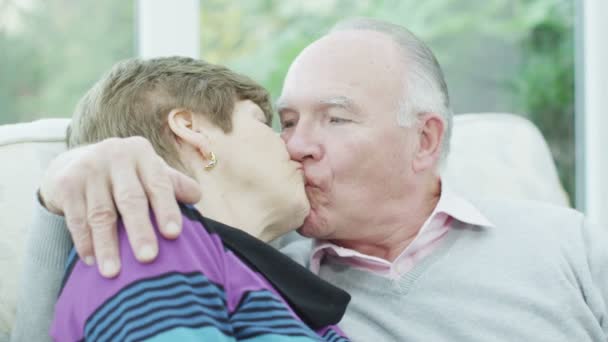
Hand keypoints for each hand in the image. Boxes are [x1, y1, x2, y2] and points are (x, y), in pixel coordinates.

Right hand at [40, 136, 200, 277]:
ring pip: (100, 213)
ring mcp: (88, 168)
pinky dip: (85, 242)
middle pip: (130, 199)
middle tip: (148, 257)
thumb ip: (174, 184)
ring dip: (107, 245)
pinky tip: (91, 262)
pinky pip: (76, 219)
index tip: (174, 234)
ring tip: (113, 273)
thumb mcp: (150, 172)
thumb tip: (196, 197)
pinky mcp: (66, 183)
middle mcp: (116, 155)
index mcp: (142, 153)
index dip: (167, 209)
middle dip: (139, 230)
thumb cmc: (127, 174)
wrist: (77, 162)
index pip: (158, 183)